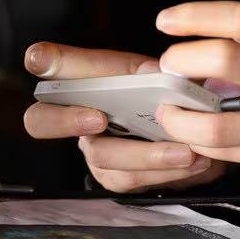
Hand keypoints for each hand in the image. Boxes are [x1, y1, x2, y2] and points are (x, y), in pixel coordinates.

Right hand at [21, 42, 223, 192]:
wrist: (199, 131)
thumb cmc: (169, 95)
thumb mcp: (165, 74)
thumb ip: (155, 72)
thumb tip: (152, 75)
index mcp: (88, 80)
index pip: (53, 66)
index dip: (42, 62)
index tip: (40, 59)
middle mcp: (77, 115)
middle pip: (41, 120)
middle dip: (65, 121)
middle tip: (98, 119)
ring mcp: (93, 148)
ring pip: (100, 156)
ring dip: (145, 155)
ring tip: (184, 151)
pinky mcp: (114, 176)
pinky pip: (130, 180)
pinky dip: (165, 171)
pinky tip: (193, 161)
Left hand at [152, 2, 239, 192]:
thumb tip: (222, 49)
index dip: (197, 15)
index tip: (168, 20)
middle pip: (222, 59)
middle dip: (182, 62)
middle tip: (168, 68)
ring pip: (218, 120)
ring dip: (182, 118)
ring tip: (171, 114)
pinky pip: (234, 153)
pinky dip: (207, 146)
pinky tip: (198, 141)